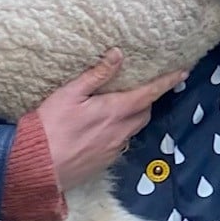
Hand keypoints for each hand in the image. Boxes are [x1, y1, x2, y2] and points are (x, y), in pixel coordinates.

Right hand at [36, 49, 187, 192]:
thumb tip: (118, 55)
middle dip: (148, 100)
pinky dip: (119, 132)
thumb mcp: (69, 93)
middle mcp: (119, 131)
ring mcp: (113, 149)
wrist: (37, 166)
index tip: (182, 73)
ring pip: (133, 129)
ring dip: (134, 117)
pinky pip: (120, 143)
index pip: (148, 94)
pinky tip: (102, 130)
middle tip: (141, 89)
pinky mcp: (105, 162)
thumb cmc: (49, 126)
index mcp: (113, 111)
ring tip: (121, 108)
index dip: (166, 83)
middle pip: (144, 113)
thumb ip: (96, 75)